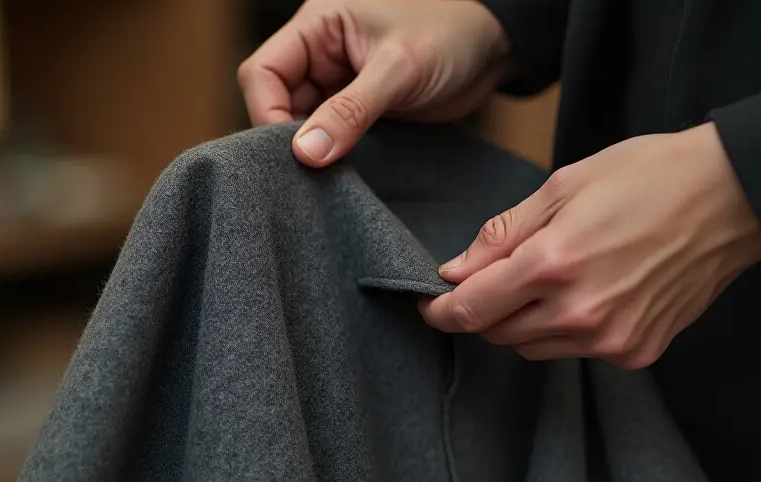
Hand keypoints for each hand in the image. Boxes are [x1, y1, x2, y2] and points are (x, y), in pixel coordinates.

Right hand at [237, 0, 511, 166]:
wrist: (498, 46)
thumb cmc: (452, 33)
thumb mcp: (399, 70)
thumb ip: (350, 110)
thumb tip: (305, 153)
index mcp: (317, 25)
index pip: (262, 72)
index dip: (267, 114)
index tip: (292, 153)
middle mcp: (320, 52)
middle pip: (275, 101)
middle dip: (288, 138)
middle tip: (308, 176)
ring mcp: (338, 82)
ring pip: (301, 123)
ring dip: (313, 151)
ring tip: (328, 179)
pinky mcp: (359, 108)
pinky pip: (331, 134)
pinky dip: (333, 155)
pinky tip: (343, 176)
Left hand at [419, 123, 760, 368]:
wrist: (732, 196)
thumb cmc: (646, 176)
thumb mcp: (562, 187)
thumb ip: (502, 236)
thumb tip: (454, 271)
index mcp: (553, 264)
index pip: (471, 309)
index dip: (441, 311)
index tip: (429, 303)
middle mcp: (579, 312)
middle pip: (497, 333)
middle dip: (484, 309)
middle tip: (494, 279)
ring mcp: (611, 338)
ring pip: (533, 347)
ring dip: (522, 322)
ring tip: (550, 279)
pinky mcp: (636, 351)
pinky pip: (576, 352)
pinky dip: (566, 330)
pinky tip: (590, 293)